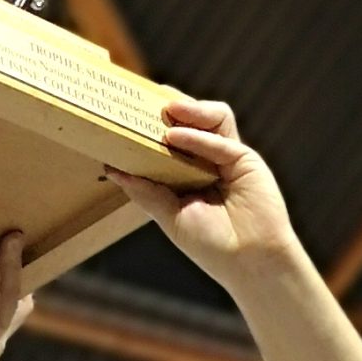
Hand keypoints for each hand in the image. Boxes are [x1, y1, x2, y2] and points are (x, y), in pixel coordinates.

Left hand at [105, 97, 300, 290]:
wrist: (249, 262)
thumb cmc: (211, 245)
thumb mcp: (170, 217)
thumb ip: (145, 191)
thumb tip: (112, 168)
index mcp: (185, 174)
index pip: (165, 140)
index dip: (148, 125)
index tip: (123, 114)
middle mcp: (206, 161)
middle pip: (189, 122)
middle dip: (167, 109)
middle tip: (141, 99)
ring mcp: (226, 158)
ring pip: (211, 119)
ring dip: (188, 110)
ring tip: (164, 109)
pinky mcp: (245, 160)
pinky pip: (222, 140)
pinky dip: (198, 137)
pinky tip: (176, 136)